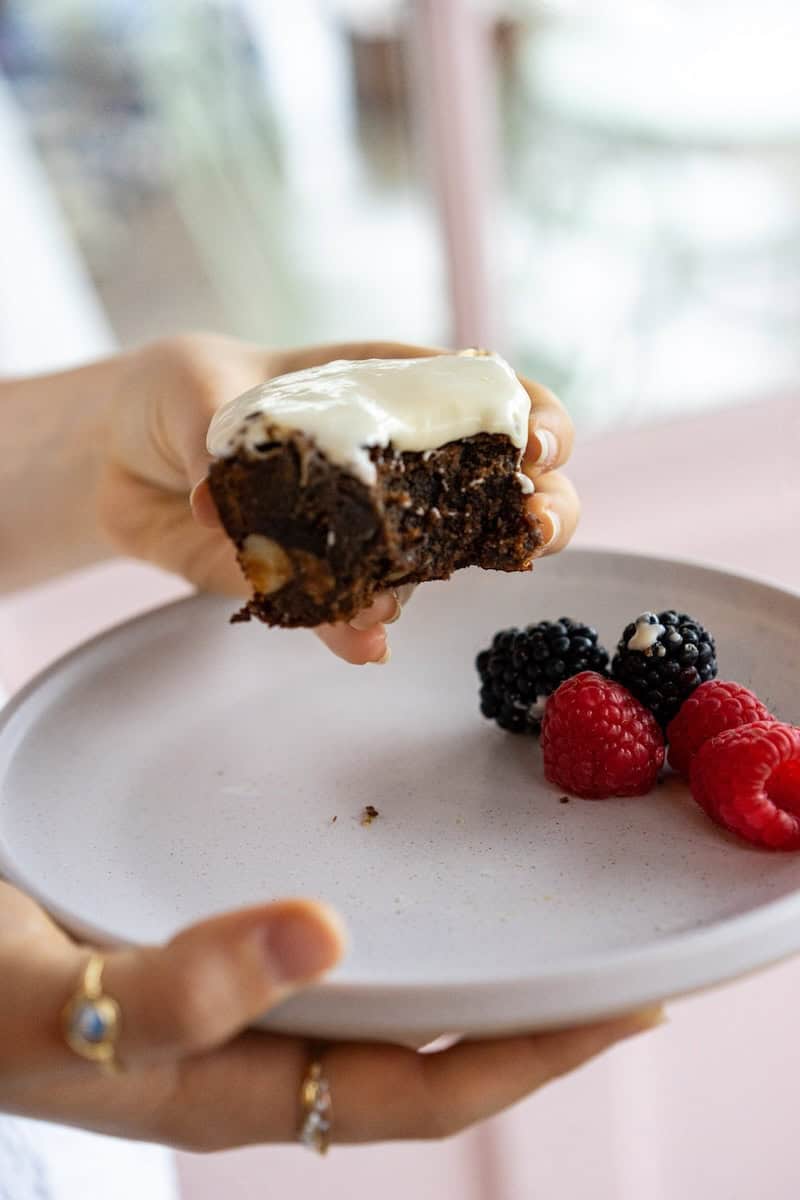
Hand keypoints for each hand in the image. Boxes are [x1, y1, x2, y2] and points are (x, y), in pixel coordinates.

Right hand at [0, 881, 659, 1148]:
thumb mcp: (52, 1003)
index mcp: (235, 1088)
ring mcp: (237, 1002)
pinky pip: (335, 947)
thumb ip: (175, 991)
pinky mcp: (215, 948)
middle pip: (425, 1050)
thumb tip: (324, 935)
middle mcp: (253, 1051)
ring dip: (471, 970)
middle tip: (617, 962)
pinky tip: (411, 879)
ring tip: (544, 923)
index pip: (423, 1091)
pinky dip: (398, 922)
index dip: (534, 1058)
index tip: (629, 1010)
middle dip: (530, 1021)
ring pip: (386, 998)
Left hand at [99, 335, 577, 664]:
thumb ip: (217, 436)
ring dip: (438, 581)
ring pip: (439, 560)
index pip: (492, 399)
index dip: (534, 419)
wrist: (125, 458)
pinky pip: (354, 608)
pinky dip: (359, 628)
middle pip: (502, 489)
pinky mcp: (322, 580)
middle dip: (543, 508)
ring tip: (397, 598)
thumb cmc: (181, 390)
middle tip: (535, 528)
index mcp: (391, 389)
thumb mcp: (198, 386)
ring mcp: (367, 529)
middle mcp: (398, 464)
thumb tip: (213, 502)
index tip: (535, 445)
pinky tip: (363, 643)